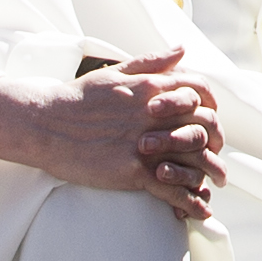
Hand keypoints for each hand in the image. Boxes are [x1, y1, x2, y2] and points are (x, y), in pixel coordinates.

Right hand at [0, 50, 221, 217]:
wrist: (45, 124)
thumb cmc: (79, 98)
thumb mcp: (116, 71)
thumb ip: (152, 62)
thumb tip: (182, 49)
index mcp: (152, 87)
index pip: (200, 92)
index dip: (212, 106)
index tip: (211, 120)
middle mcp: (154, 113)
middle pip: (204, 125)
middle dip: (216, 142)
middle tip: (216, 155)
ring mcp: (144, 143)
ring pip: (193, 159)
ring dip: (210, 174)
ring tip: (215, 186)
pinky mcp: (131, 170)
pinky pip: (170, 188)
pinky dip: (188, 201)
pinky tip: (197, 211)